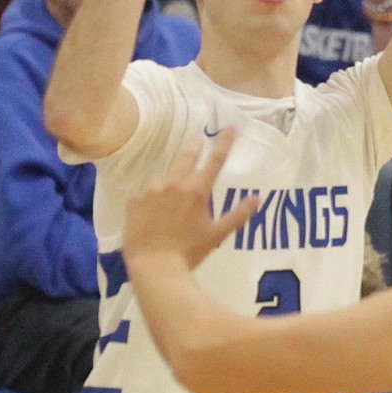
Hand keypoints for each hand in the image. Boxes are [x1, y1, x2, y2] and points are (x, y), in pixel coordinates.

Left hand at [123, 128, 257, 270]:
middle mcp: (173, 184)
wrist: (154, 266)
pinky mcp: (134, 201)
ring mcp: (151, 191)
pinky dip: (150, 199)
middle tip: (198, 137)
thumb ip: (238, 215)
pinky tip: (151, 213)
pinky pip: (144, 194)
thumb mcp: (217, 234)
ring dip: (169, 180)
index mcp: (196, 191)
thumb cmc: (190, 252)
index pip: (215, 161)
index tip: (229, 126)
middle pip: (186, 158)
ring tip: (170, 194)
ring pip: (163, 177)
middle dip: (194, 146)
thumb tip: (257, 198)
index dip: (224, 142)